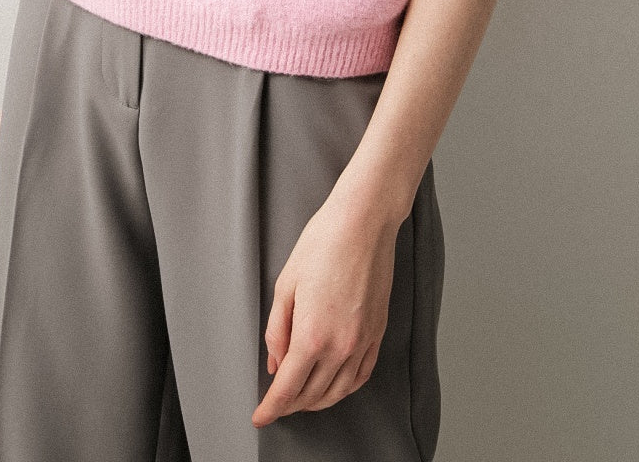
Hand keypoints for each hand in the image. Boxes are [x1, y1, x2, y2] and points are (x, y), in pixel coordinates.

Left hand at [251, 187, 399, 426]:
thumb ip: (277, 330)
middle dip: (290, 405)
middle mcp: (341, 346)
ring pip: (338, 391)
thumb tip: (275, 362)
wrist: (364, 223)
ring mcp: (363, 341)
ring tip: (300, 397)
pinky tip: (334, 385)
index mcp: (312, 336)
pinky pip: (361, 375)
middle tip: (275, 403)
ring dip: (316, 400)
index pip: (287, 389)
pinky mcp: (378, 333)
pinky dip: (344, 388)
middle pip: (311, 395)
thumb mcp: (285, 285)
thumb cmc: (324, 243)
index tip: (260, 416)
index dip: (270, 409)